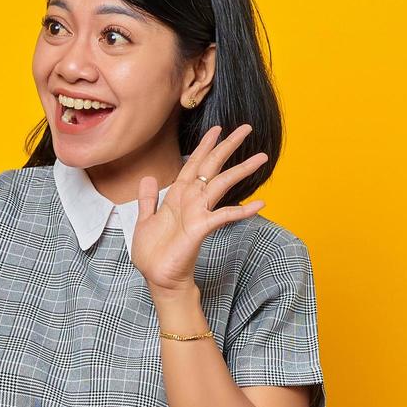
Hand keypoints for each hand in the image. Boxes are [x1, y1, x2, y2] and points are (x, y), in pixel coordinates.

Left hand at [130, 124, 267, 292]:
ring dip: (242, 169)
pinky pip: (223, 215)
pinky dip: (241, 210)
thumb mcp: (144, 221)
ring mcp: (198, 213)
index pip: (193, 164)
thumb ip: (147, 200)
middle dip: (228, 146)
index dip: (204, 146)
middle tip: (246, 128)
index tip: (217, 129)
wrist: (157, 278)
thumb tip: (148, 177)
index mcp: (177, 196)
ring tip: (262, 157)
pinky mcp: (200, 228)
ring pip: (222, 184)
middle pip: (212, 166)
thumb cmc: (153, 253)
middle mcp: (191, 200)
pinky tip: (260, 204)